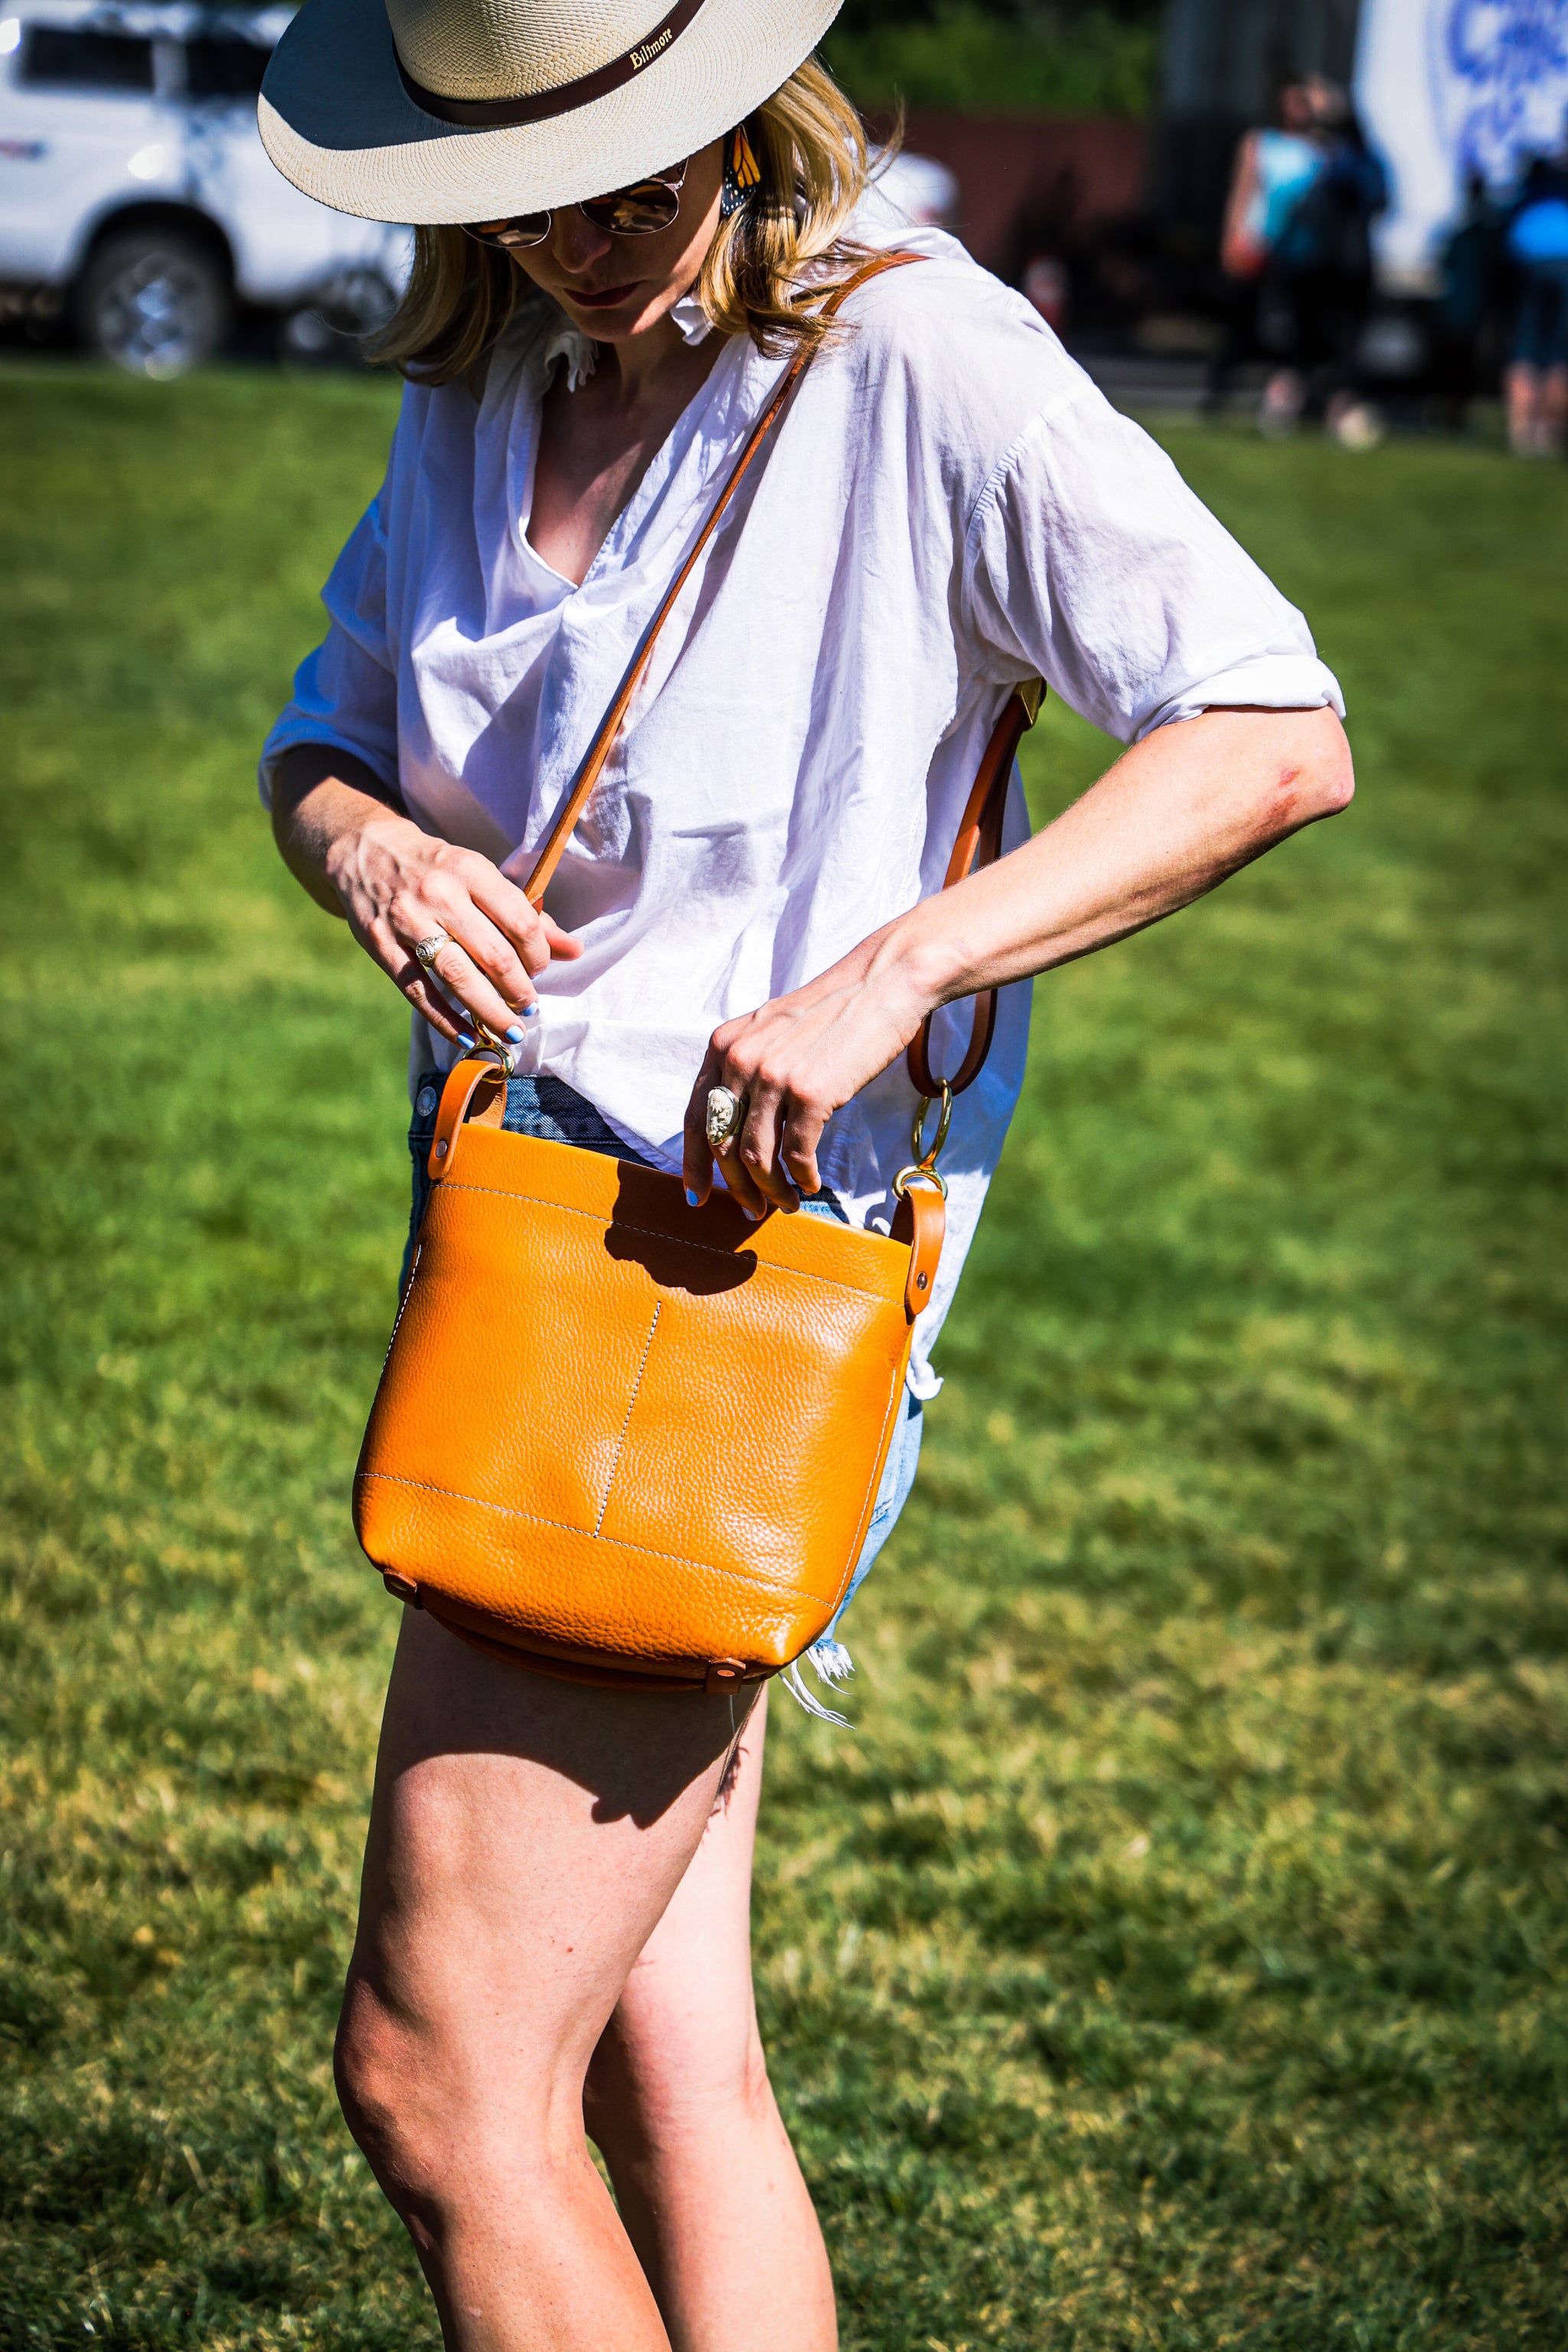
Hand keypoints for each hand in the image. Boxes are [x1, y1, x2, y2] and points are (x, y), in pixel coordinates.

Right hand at [325, 804, 580, 1047]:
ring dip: (490, 1012)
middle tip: (528, 1007)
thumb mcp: (480, 877)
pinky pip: (418, 992)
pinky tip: (466, 1035)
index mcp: (470, 870)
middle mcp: (439, 894)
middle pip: (493, 956)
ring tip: (510, 1030)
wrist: (365, 850)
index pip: (520, 922)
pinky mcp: (380, 945)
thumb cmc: (437, 868)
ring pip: (458, 978)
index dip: (538, 955)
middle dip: (518, 991)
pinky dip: (444, 1020)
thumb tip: (575, 951)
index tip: (539, 970)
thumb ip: (526, 914)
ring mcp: (406, 920)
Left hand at [682, 953, 929, 1217]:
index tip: (696, 1194)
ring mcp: (774, 1077)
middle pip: (723, 1144)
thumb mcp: (771, 1030)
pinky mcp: (811, 1092)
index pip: (696, 1117)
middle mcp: (740, 1061)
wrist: (881, 984)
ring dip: (771, 1190)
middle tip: (750, 1210)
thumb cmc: (832, 1012)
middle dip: (735, 1187)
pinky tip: (812, 1185)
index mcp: (724, 1046)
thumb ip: (747, 1068)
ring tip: (787, 1204)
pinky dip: (802, 1178)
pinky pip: (796, 1154)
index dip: (694, 1163)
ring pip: (757, 1157)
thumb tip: (738, 1125)